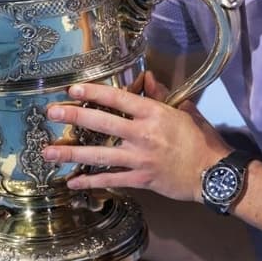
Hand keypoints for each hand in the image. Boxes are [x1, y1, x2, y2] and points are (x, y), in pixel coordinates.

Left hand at [41, 71, 230, 201]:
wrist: (212, 172)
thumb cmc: (200, 139)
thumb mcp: (183, 111)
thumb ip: (161, 95)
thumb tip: (147, 78)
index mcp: (153, 113)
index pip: (118, 98)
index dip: (94, 93)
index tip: (74, 89)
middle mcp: (142, 134)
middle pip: (102, 123)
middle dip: (74, 117)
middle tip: (52, 113)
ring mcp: (139, 158)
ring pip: (99, 155)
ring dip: (71, 153)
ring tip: (48, 151)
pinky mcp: (140, 179)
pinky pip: (110, 179)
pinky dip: (90, 182)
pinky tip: (72, 182)